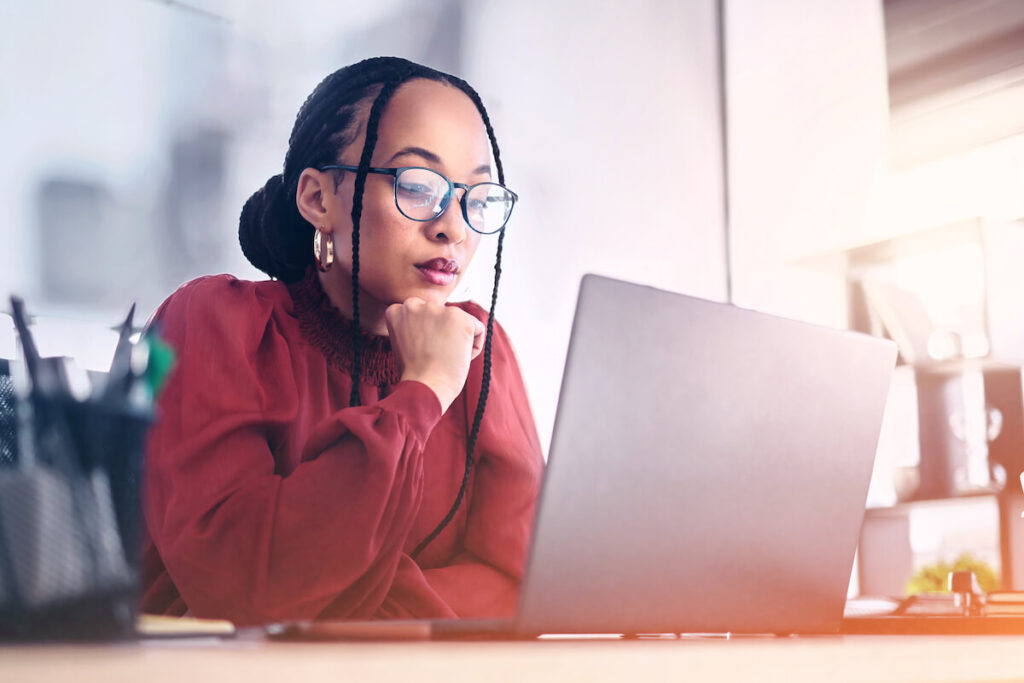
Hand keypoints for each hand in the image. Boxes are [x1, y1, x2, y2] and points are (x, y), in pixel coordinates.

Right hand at [385, 298, 484, 413]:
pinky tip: (458, 358)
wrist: (424, 387)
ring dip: (458, 340)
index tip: (422, 352)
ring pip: (459, 322)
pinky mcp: (460, 317)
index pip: (423, 316)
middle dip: (442, 335)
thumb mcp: (404, 342)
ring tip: (445, 358)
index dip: (426, 337)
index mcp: (398, 309)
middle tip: (434, 356)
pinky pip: (478, 329)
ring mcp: (438, 309)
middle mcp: (415, 304)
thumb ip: (414, 326)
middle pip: (441, 317)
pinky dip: (473, 347)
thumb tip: (437, 322)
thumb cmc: (415, 374)